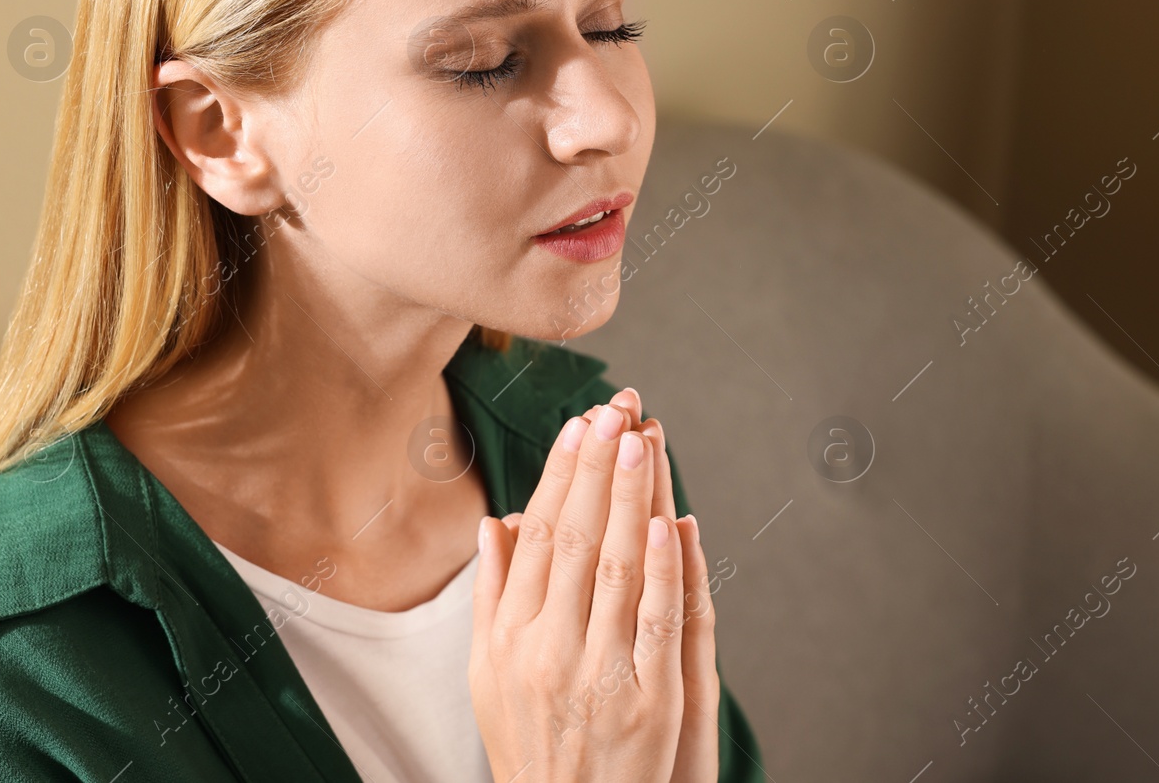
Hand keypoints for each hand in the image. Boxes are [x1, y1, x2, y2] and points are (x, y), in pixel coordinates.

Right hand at [486, 391, 720, 782]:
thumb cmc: (532, 747)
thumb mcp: (488, 676)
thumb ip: (494, 597)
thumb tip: (497, 523)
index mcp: (510, 637)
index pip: (539, 536)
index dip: (562, 475)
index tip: (580, 424)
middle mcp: (548, 650)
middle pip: (576, 539)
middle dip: (598, 468)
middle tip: (615, 411)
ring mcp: (599, 675)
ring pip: (617, 569)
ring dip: (631, 499)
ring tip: (641, 442)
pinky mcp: (650, 702)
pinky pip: (658, 623)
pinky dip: (666, 569)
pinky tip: (670, 521)